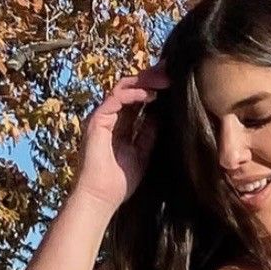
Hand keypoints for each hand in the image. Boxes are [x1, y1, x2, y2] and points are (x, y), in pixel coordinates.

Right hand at [72, 66, 169, 211]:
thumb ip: (149, 133)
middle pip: (131, 88)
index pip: (137, 98)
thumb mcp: (142, 153)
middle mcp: (110, 116)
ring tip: (165, 79)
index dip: (154, 88)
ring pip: (124, 88)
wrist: (101, 198)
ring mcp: (102, 116)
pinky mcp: (97, 120)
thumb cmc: (119, 182)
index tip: (172, 81)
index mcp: (119, 124)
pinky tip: (151, 94)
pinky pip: (116, 99)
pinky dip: (134, 94)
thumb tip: (161, 114)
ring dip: (145, 81)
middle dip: (151, 78)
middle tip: (170, 71)